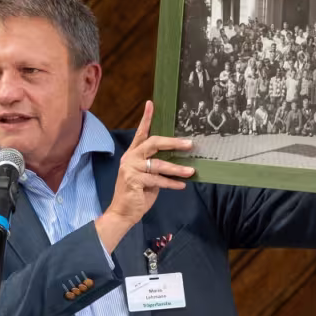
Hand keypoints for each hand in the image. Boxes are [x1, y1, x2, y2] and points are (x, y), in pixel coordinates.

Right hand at [97, 101, 193, 251]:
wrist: (123, 212)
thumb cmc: (138, 193)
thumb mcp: (148, 176)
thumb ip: (157, 165)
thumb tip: (179, 159)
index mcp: (133, 153)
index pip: (141, 133)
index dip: (147, 118)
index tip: (151, 103)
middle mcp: (130, 157)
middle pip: (153, 143)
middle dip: (173, 143)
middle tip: (190, 144)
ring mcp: (130, 168)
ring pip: (158, 164)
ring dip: (177, 168)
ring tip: (192, 171)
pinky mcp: (134, 181)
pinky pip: (158, 180)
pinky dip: (172, 183)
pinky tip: (182, 185)